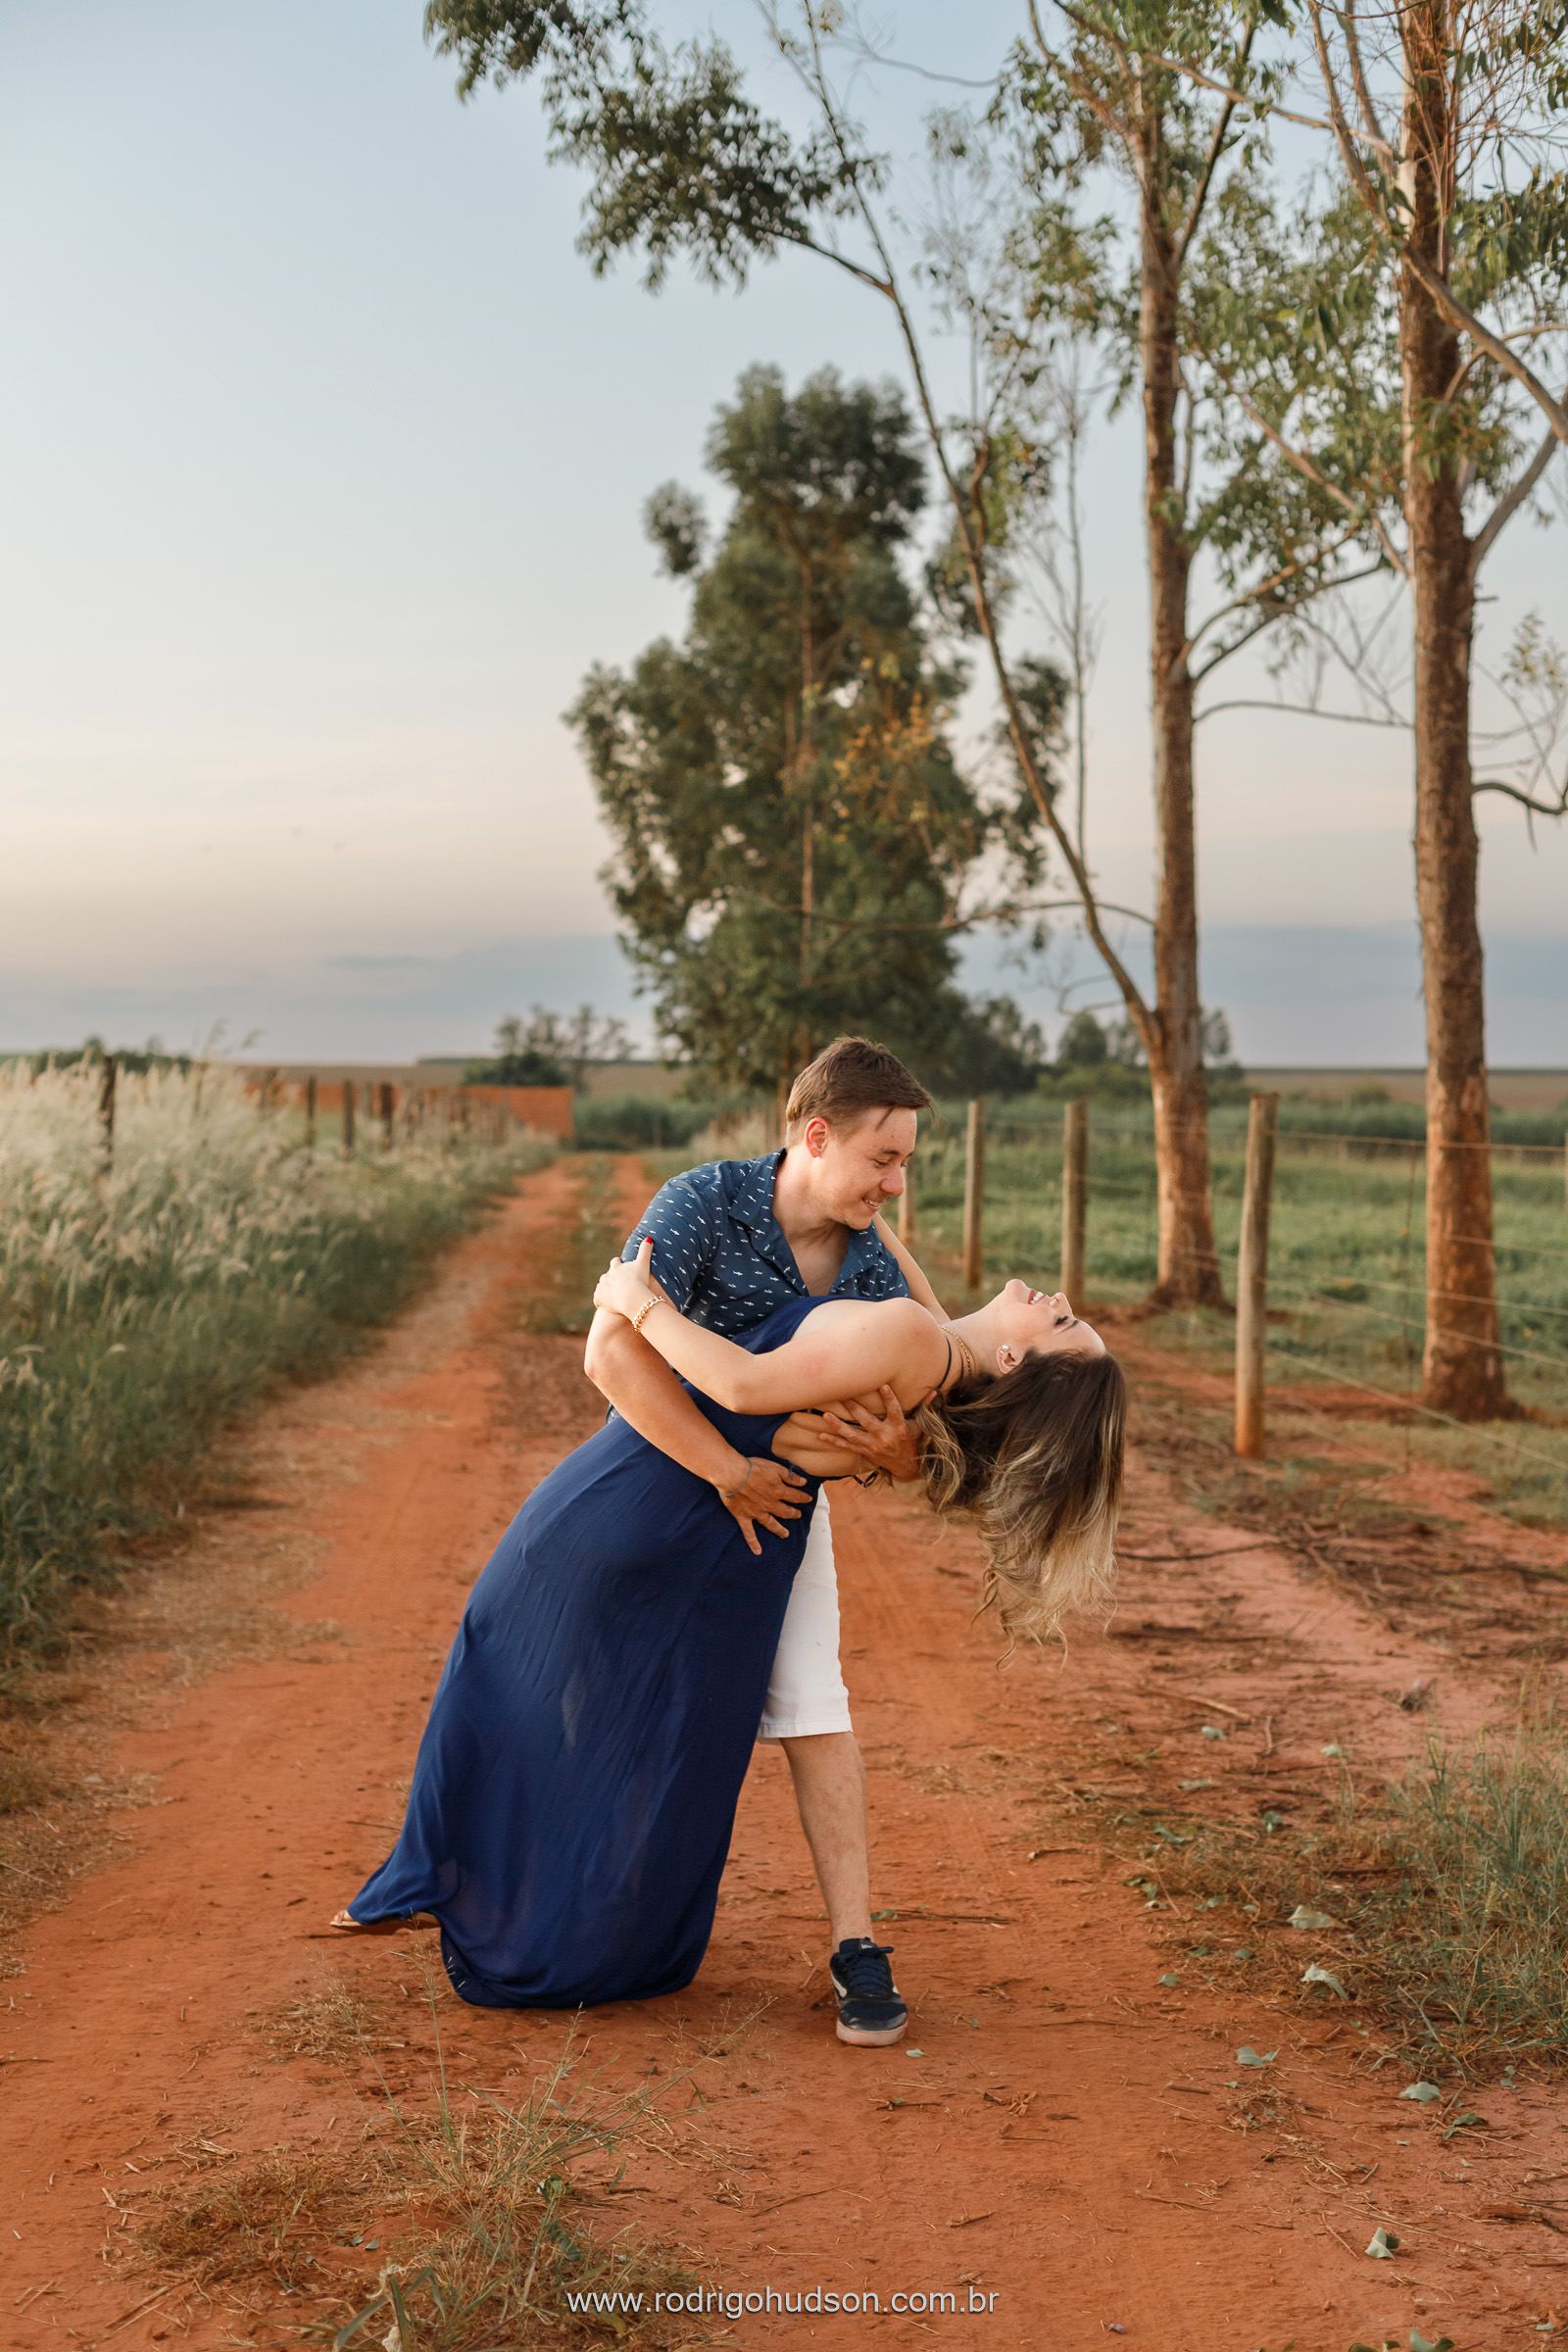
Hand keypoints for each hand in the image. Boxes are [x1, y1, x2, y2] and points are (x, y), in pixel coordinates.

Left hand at [593, 1235, 656, 1322]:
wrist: (632, 1297)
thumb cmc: (639, 1280)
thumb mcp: (644, 1263)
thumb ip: (645, 1250)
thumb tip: (649, 1237)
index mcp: (616, 1267)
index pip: (616, 1262)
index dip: (619, 1264)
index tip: (622, 1267)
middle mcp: (606, 1276)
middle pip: (606, 1275)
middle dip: (611, 1278)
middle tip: (619, 1284)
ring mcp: (601, 1287)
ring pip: (601, 1287)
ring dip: (606, 1290)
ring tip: (614, 1296)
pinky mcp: (599, 1298)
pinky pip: (597, 1300)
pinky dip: (601, 1302)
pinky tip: (606, 1305)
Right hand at [716, 1455, 809, 1556]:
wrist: (733, 1474)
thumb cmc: (753, 1467)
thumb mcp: (775, 1467)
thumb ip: (790, 1476)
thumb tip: (803, 1482)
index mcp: (778, 1491)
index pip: (795, 1496)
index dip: (803, 1497)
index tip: (808, 1499)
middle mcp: (770, 1504)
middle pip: (785, 1511)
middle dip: (793, 1513)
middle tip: (797, 1515)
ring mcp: (757, 1513)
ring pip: (771, 1524)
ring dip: (779, 1530)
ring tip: (786, 1534)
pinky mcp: (744, 1517)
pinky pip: (749, 1532)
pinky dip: (753, 1543)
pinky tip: (758, 1551)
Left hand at [816, 1384, 930, 1483]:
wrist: (908, 1468)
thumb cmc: (914, 1442)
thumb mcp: (921, 1426)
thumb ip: (925, 1408)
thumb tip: (934, 1392)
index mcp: (899, 1428)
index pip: (894, 1410)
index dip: (889, 1398)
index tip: (883, 1385)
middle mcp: (885, 1437)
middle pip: (867, 1420)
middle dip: (853, 1407)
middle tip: (842, 1394)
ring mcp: (873, 1446)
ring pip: (853, 1434)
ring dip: (838, 1425)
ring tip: (826, 1415)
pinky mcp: (865, 1452)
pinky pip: (847, 1447)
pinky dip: (834, 1441)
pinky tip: (821, 1435)